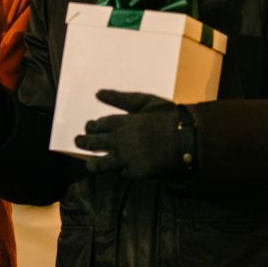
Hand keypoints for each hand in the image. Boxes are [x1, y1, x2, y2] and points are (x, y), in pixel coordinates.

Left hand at [75, 90, 196, 177]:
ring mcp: (126, 158)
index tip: (88, 127)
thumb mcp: (145, 102)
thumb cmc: (169, 117)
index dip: (92, 127)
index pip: (98, 126)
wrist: (189, 139)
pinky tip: (116, 170)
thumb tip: (97, 93)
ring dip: (94, 164)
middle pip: (94, 143)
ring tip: (89, 165)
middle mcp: (119, 141)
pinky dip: (119, 171)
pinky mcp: (136, 172)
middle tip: (79, 141)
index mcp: (121, 122)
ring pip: (102, 164)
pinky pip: (123, 173)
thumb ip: (120, 99)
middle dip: (84, 142)